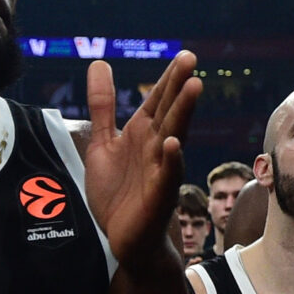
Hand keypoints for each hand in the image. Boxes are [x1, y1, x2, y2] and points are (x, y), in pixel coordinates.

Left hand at [84, 54, 201, 291]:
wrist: (123, 238)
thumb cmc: (118, 192)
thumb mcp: (103, 142)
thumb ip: (102, 105)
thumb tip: (100, 63)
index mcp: (143, 133)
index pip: (159, 99)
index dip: (169, 78)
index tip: (184, 55)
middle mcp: (156, 148)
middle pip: (170, 112)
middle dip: (179, 87)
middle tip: (191, 61)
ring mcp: (160, 170)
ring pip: (174, 136)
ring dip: (183, 113)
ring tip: (193, 88)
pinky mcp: (158, 196)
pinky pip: (167, 175)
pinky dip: (171, 159)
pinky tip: (173, 144)